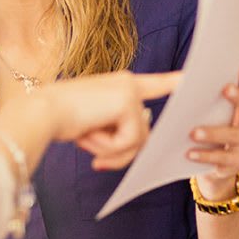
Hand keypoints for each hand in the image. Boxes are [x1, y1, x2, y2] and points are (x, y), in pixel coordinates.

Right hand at [40, 70, 180, 170]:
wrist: (41, 112)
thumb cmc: (61, 119)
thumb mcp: (96, 127)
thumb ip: (120, 130)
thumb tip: (142, 138)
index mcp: (120, 84)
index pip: (157, 83)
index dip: (177, 82)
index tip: (197, 78)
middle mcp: (129, 83)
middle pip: (143, 131)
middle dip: (120, 153)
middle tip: (96, 161)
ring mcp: (130, 91)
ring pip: (138, 140)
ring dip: (111, 150)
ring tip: (86, 139)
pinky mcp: (128, 102)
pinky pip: (130, 141)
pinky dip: (108, 147)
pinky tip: (89, 135)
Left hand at [187, 65, 238, 196]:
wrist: (219, 159)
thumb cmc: (216, 123)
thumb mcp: (216, 108)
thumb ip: (211, 95)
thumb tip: (187, 79)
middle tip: (225, 89)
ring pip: (235, 137)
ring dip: (214, 134)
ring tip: (193, 133)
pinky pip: (224, 160)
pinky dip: (206, 156)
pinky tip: (190, 153)